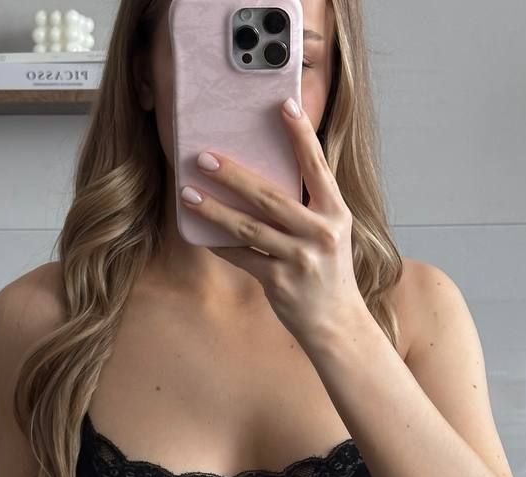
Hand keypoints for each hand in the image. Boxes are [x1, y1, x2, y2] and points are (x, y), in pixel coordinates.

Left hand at [180, 96, 368, 348]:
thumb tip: (267, 173)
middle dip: (234, 175)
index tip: (283, 104)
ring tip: (188, 194)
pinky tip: (200, 233)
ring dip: (215, 209)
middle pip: (270, 197)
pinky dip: (220, 244)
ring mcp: (300, 259)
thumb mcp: (330, 232)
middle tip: (204, 157)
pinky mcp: (280, 282)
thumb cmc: (328, 271)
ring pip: (249, 228)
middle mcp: (320, 233)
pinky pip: (242, 258)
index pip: (317, 166)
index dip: (300, 135)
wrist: (336, 323)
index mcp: (336, 213)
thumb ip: (309, 204)